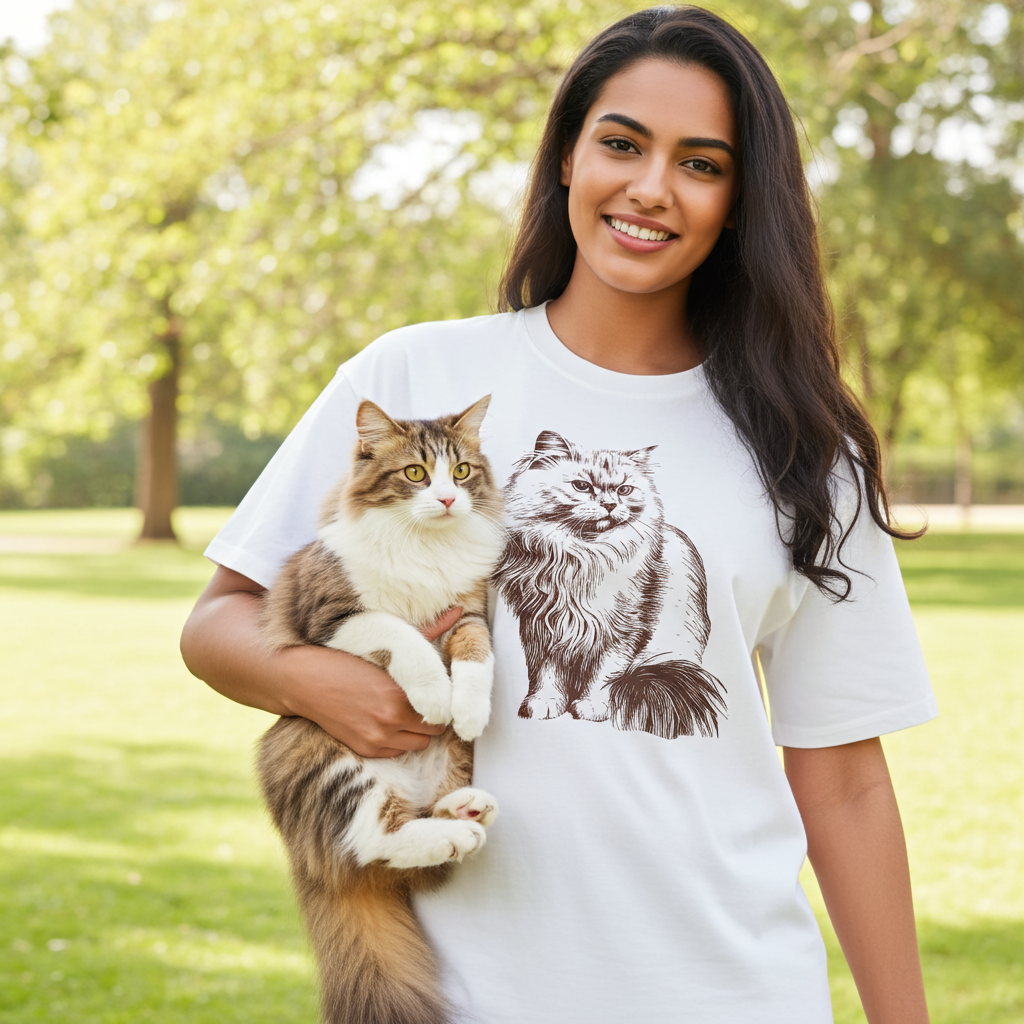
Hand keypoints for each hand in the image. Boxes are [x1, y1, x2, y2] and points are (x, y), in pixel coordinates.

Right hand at [280, 605, 463, 757]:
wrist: (304, 680)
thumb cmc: (346, 658)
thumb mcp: (388, 645)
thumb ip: (429, 631)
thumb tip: (459, 611)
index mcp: (399, 696)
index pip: (443, 711)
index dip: (443, 700)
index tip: (438, 691)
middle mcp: (390, 722)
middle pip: (434, 730)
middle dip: (433, 715)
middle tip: (423, 699)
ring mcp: (376, 739)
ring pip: (418, 744)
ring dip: (417, 730)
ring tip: (405, 710)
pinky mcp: (365, 749)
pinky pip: (397, 752)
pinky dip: (398, 740)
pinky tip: (388, 720)